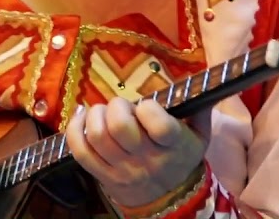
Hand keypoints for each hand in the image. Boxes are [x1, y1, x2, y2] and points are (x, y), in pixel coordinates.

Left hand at [64, 98, 209, 208]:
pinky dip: (74, 129)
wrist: (169, 199)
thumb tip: (203, 79)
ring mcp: (121, 169)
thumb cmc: (182, 157)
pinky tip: (81, 118)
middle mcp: (146, 159)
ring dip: (95, 115)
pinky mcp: (102, 175)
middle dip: (117, 107)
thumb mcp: (200, 135)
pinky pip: (80, 152)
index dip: (149, 108)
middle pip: (120, 128)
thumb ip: (200, 106)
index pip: (159, 126)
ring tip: (102, 112)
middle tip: (121, 106)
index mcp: (173, 146)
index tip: (147, 105)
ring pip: (97, 137)